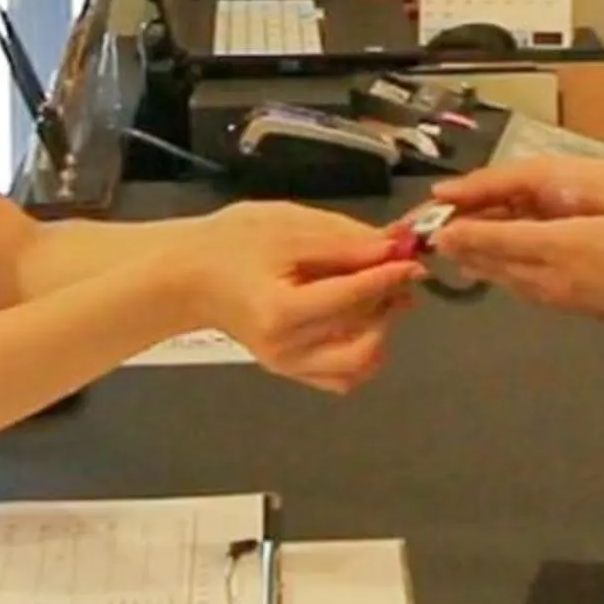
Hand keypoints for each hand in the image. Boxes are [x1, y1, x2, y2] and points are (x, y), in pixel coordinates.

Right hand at [171, 202, 421, 393]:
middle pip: (362, 338)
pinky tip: (362, 322)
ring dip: (381, 331)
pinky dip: (363, 354)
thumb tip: (394, 249)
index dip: (388, 277)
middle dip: (388, 305)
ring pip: (358, 365)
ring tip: (382, 297)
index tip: (413, 258)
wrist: (190, 277)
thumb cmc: (234, 244)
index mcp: (281, 311)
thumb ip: (343, 242)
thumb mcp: (288, 227)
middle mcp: (287, 350)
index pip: (351, 298)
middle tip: (398, 274)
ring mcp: (289, 367)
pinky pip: (342, 377)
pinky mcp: (291, 372)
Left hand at [427, 159, 603, 337]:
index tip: (432, 213)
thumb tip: (526, 188)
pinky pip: (524, 285)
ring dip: (479, 254)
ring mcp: (561, 298)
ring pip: (502, 277)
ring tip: (460, 232)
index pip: (489, 236)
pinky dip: (503, 265)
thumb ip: (567, 186)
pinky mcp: (574, 307)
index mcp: (558, 246)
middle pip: (487, 260)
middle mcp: (550, 278)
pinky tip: (505, 252)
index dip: (457, 223)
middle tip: (432, 222)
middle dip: (458, 240)